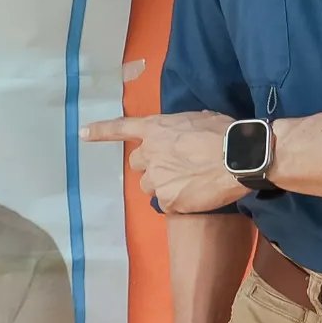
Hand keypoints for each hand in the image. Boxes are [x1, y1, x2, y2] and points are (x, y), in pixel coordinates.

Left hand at [81, 111, 246, 213]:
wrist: (239, 157)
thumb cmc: (224, 132)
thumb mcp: (198, 119)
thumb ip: (180, 128)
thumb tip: (184, 135)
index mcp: (155, 129)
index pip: (121, 128)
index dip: (100, 131)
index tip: (82, 133)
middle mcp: (149, 153)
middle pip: (138, 164)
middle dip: (153, 165)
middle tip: (177, 166)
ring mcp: (156, 179)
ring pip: (151, 186)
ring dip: (165, 184)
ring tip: (190, 181)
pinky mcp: (167, 200)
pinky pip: (168, 203)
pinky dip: (180, 201)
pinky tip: (198, 194)